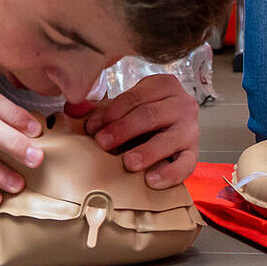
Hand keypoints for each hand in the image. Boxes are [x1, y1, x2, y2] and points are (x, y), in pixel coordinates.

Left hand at [80, 73, 199, 187]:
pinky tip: (152, 181)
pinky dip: (169, 174)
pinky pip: (186, 165)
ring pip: (168, 140)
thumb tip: (71, 109)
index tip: (91, 128)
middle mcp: (182, 103)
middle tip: (102, 143)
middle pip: (149, 116)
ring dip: (146, 151)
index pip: (134, 97)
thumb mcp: (127, 106)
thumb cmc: (146, 115)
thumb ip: (102, 108)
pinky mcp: (194, 153)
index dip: (110, 112)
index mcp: (164, 85)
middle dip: (123, 130)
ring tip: (128, 163)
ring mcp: (191, 129)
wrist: (175, 126)